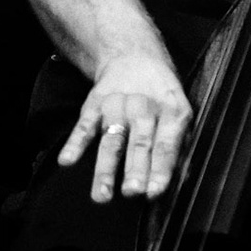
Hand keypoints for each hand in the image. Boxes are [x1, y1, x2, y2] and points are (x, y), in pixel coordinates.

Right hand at [55, 48, 191, 202]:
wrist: (134, 56)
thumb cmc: (161, 96)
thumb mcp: (179, 113)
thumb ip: (181, 147)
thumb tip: (182, 182)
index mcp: (172, 111)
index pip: (166, 144)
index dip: (161, 169)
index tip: (154, 192)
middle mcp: (145, 107)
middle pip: (140, 143)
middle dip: (136, 169)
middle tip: (132, 192)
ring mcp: (119, 105)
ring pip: (113, 139)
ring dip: (106, 167)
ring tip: (102, 194)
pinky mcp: (96, 103)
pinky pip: (85, 125)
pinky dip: (75, 143)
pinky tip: (67, 160)